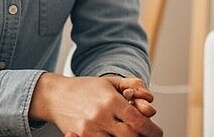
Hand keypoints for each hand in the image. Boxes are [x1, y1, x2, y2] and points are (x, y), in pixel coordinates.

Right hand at [29, 73, 161, 136]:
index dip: (151, 130)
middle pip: (130, 136)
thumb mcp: (111, 81)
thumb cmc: (86, 88)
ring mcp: (89, 129)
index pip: (138, 121)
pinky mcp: (80, 136)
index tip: (157, 133)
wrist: (56, 95)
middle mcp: (101, 116)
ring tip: (132, 134)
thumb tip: (150, 99)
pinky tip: (115, 136)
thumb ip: (134, 86)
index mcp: (111, 101)